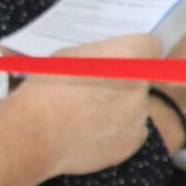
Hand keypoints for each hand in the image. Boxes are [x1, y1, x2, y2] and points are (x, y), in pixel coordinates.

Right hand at [25, 35, 161, 176]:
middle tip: (97, 92)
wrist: (35, 132)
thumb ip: (99, 57)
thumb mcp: (69, 57)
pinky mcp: (135, 139)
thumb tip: (109, 63)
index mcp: (127, 56)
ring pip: (138, 106)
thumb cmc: (45, 90)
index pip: (150, 45)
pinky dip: (118, 132)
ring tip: (89, 117)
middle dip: (125, 83)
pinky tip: (94, 134)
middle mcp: (140, 83)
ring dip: (121, 109)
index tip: (122, 61)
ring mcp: (140, 113)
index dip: (136, 53)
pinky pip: (133, 131)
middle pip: (141, 78)